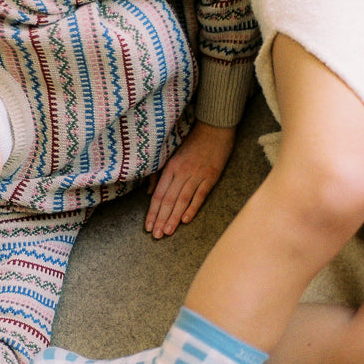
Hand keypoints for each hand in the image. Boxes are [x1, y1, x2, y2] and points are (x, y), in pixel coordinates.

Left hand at [145, 122, 235, 238]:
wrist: (214, 128)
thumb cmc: (192, 143)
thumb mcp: (172, 156)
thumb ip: (159, 175)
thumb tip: (148, 193)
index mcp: (170, 168)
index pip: (158, 195)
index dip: (152, 212)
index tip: (148, 227)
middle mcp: (181, 172)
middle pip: (168, 200)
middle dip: (161, 219)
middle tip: (156, 235)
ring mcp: (197, 175)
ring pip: (182, 200)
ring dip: (174, 217)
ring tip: (167, 232)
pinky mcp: (211, 176)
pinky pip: (200, 195)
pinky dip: (192, 207)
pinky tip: (186, 220)